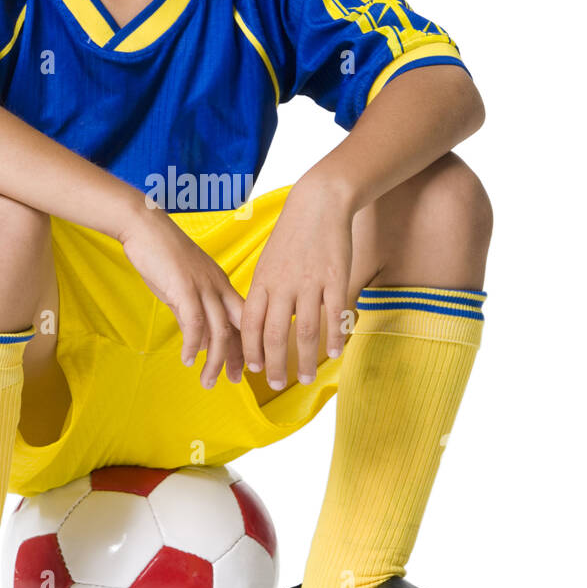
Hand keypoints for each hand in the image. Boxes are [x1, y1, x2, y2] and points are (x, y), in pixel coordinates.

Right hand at [120, 205, 245, 388]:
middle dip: (240, 357)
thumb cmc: (161, 255)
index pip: (242, 320)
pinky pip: (195, 323)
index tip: (241, 369)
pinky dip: (193, 345)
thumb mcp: (182, 287)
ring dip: (215, 361)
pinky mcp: (184, 288)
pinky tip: (188, 360)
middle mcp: (218, 286)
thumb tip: (200, 340)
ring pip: (219, 331)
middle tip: (234, 380)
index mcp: (221, 284)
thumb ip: (192, 313)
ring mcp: (203, 287)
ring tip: (208, 381)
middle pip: (240, 327)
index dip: (244, 346)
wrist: (144, 227)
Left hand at [241, 174, 355, 389]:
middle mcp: (283, 285)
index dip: (251, 350)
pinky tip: (335, 353)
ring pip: (305, 331)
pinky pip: (334, 315)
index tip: (255, 370)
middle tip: (278, 385)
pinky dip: (334, 337)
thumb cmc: (292, 235)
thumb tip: (258, 325)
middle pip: (274, 334)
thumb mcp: (268, 262)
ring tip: (306, 378)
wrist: (318, 203)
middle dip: (275, 365)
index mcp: (263, 281)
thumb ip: (264, 293)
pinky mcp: (336, 278)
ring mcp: (310, 282)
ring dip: (304, 360)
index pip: (250, 324)